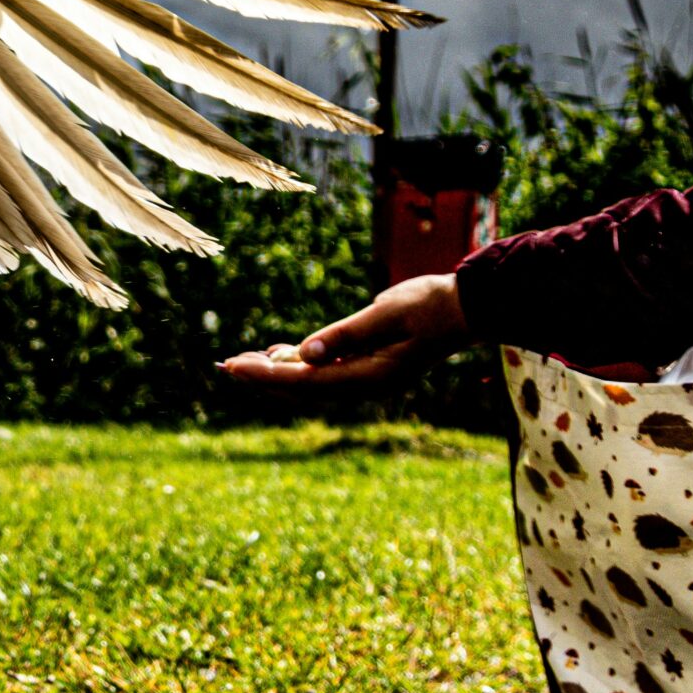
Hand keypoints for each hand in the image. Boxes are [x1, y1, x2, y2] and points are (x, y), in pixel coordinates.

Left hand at [219, 274, 472, 390]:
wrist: (468, 307)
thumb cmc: (430, 304)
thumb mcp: (387, 313)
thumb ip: (346, 334)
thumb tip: (305, 354)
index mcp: (370, 376)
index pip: (305, 380)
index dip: (265, 375)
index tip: (233, 367)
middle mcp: (367, 385)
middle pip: (303, 388)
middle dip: (262, 378)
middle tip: (223, 366)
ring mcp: (370, 378)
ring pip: (312, 382)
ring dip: (277, 373)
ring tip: (241, 361)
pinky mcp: (371, 367)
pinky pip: (326, 372)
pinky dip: (299, 364)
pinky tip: (279, 353)